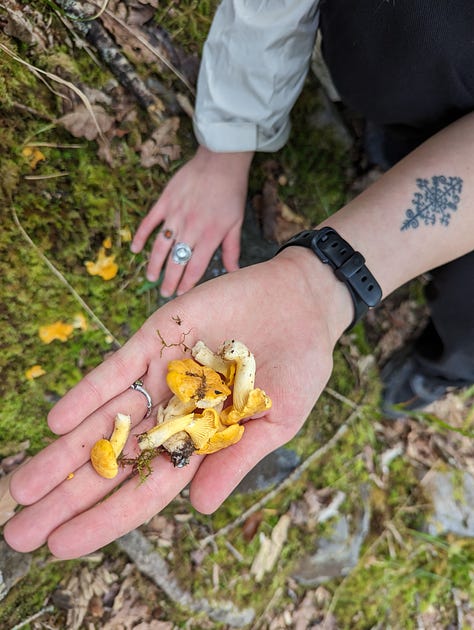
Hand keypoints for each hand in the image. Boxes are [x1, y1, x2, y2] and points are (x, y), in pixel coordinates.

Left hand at [4, 249, 350, 558]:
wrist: (302, 302)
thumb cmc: (302, 365)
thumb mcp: (279, 420)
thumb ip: (237, 458)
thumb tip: (201, 510)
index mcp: (203, 438)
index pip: (148, 486)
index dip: (107, 516)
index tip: (63, 545)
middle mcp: (174, 410)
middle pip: (114, 459)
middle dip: (68, 493)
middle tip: (19, 529)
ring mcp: (162, 373)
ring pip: (105, 418)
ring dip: (65, 451)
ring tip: (21, 486)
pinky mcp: (158, 335)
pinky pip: (117, 368)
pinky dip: (89, 394)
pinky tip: (57, 422)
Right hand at [131, 146, 253, 296]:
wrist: (221, 161)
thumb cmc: (231, 192)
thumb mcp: (236, 223)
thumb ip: (231, 249)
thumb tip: (234, 271)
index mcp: (210, 236)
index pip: (195, 268)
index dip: (187, 284)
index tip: (181, 295)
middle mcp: (191, 229)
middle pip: (176, 261)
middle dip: (169, 280)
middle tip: (164, 293)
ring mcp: (175, 215)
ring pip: (161, 246)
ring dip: (154, 264)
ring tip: (151, 277)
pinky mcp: (165, 202)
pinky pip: (149, 223)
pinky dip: (141, 236)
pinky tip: (136, 249)